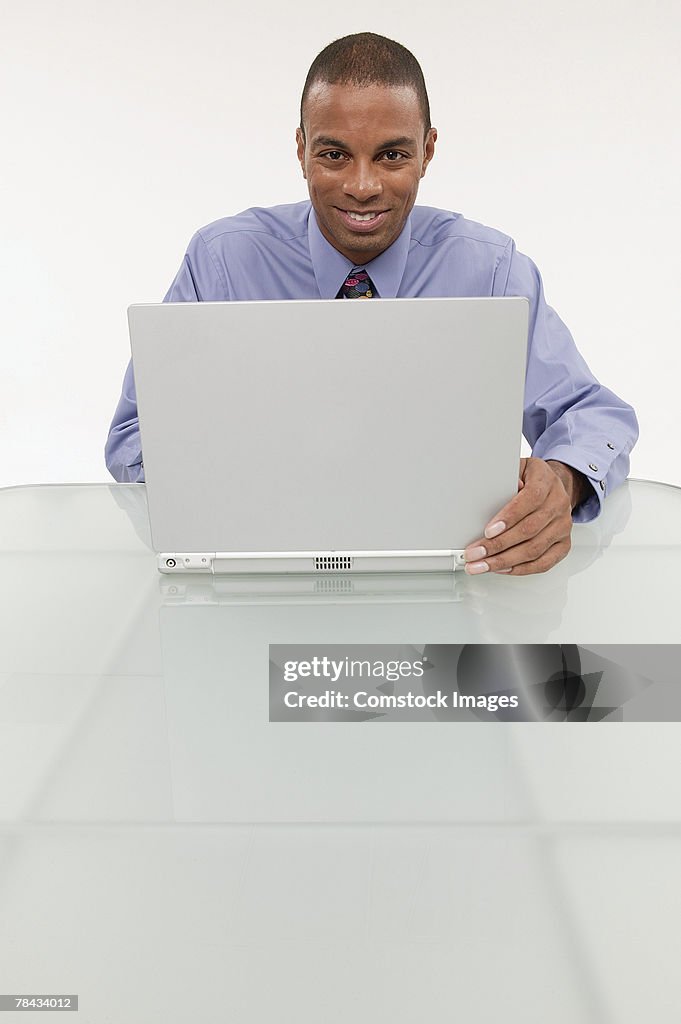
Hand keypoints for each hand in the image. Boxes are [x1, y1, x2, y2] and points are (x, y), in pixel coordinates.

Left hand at [463, 458, 586, 576]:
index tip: (488, 531)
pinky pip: (544, 562)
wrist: (554, 486)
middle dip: (498, 545)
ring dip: (504, 560)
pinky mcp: (563, 544)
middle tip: (475, 553)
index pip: (530, 499)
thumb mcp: (517, 468)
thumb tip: (493, 492)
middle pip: (529, 530)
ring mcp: (562, 526)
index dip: (509, 517)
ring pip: (534, 549)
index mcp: (546, 481)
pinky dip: (521, 569)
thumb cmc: (531, 479)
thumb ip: (505, 478)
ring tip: (481, 565)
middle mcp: (558, 504)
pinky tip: (502, 569)